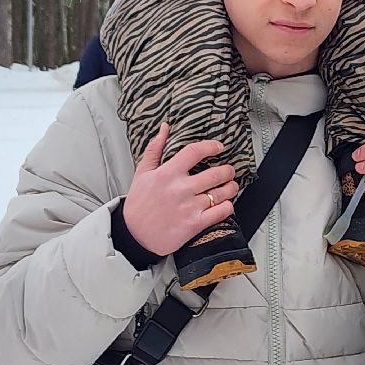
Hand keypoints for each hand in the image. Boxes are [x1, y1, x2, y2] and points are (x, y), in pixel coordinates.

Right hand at [121, 123, 238, 255]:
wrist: (133, 236)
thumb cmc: (138, 204)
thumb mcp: (142, 173)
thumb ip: (155, 149)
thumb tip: (165, 128)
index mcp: (167, 174)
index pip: (195, 152)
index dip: (211, 146)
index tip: (218, 147)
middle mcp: (180, 189)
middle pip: (216, 173)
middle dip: (228, 170)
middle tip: (229, 170)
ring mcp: (189, 207)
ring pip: (222, 192)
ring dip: (231, 187)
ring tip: (230, 186)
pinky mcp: (195, 224)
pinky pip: (221, 212)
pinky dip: (228, 206)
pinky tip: (225, 203)